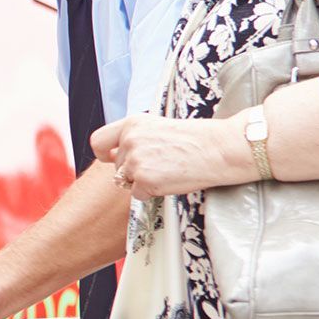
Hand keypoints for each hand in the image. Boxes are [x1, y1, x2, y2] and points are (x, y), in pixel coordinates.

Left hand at [90, 113, 255, 198]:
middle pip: (117, 167)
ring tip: (169, 170)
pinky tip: (171, 180)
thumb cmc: (197, 139)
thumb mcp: (159, 127)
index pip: (98, 141)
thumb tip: (115, 155)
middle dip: (135, 170)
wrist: (220, 149)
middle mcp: (129, 140)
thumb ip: (137, 138)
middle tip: (162, 165)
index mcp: (132, 124)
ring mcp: (135, 161)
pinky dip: (153, 192)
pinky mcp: (144, 180)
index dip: (103, 154)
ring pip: (127, 181)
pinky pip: (138, 195)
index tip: (111, 159)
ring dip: (144, 181)